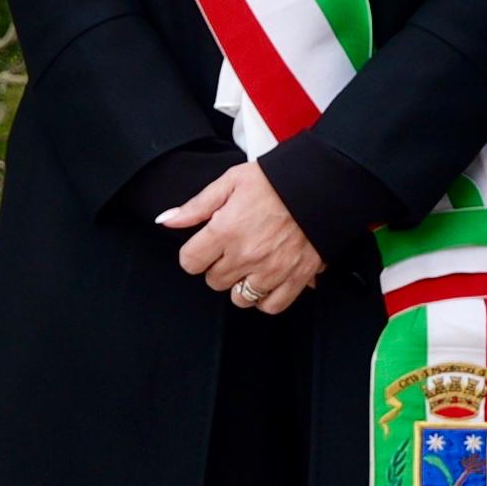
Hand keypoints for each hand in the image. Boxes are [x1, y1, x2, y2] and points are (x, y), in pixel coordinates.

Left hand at [159, 160, 323, 315]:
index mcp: (226, 230)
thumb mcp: (230, 182)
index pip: (190, 262)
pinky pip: (271, 305)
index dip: (194, 254)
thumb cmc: (276, 179)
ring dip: (241, 284)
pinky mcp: (296, 278)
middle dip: (218, 267)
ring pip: (239, 298)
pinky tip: (266, 280)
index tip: (205, 246)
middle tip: (231, 249)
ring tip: (250, 264)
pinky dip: (266, 298)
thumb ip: (196, 206)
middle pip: (214, 281)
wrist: (320, 184)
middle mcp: (246, 255)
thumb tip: (166, 220)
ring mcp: (271, 270)